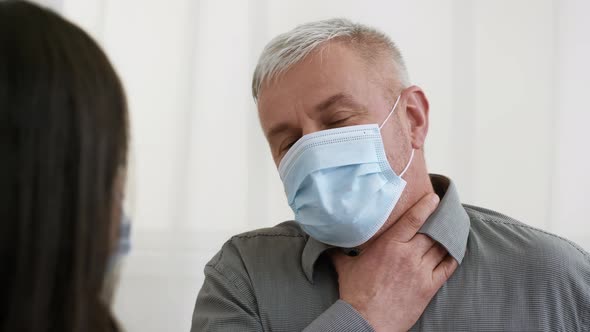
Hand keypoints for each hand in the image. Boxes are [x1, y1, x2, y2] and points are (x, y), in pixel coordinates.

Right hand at [331, 193, 457, 331]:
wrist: (367, 321)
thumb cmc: (355, 294)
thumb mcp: (346, 267)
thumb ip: (342, 251)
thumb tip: (331, 242)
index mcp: (389, 245)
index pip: (413, 219)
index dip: (426, 206)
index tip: (434, 198)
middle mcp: (408, 255)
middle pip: (431, 231)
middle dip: (438, 221)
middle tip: (442, 213)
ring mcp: (421, 271)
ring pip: (441, 246)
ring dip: (446, 237)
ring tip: (449, 228)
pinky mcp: (429, 286)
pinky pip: (448, 266)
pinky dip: (453, 256)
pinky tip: (454, 250)